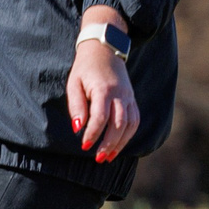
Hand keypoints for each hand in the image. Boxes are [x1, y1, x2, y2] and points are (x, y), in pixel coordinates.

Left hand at [67, 10, 139, 162]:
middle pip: (119, 124)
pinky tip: (119, 144)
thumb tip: (78, 128)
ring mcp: (129, 96)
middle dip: (109, 144)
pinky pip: (135, 120)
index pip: (101, 117)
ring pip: (130, 124)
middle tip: (98, 159)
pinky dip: (128, 134)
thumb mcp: (73, 83)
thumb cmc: (84, 68)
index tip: (84, 146)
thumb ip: (76, 106)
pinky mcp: (133, 99)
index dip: (93, 134)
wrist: (104, 49)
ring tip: (108, 156)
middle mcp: (120, 94)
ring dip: (121, 143)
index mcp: (104, 89)